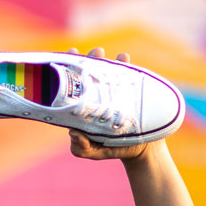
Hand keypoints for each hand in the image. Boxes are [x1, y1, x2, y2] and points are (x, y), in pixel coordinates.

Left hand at [66, 47, 152, 162]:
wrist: (141, 150)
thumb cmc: (112, 149)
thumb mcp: (94, 152)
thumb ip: (81, 148)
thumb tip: (73, 133)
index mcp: (83, 107)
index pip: (71, 88)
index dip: (67, 72)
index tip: (64, 59)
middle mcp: (97, 96)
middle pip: (88, 74)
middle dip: (86, 60)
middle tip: (88, 54)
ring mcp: (113, 93)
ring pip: (106, 72)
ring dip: (103, 59)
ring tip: (101, 53)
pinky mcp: (129, 93)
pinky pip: (127, 76)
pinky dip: (125, 65)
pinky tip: (124, 57)